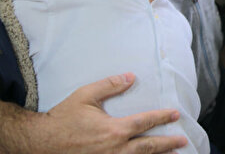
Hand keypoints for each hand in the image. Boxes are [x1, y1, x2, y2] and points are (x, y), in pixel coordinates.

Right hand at [33, 73, 186, 152]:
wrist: (41, 143)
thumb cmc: (63, 118)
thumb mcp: (85, 95)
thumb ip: (110, 85)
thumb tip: (131, 77)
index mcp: (113, 130)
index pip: (144, 123)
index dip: (162, 118)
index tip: (175, 114)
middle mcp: (115, 149)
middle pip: (148, 147)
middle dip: (168, 144)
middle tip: (183, 140)